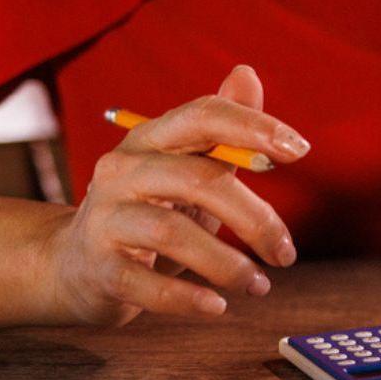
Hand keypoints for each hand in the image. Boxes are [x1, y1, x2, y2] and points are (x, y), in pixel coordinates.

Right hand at [37, 65, 309, 325]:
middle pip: (198, 180)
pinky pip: (145, 283)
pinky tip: (218, 306)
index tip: (300, 149)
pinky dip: (187, 298)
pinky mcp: (99, 268)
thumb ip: (223, 129)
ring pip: (172, 233)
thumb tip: (247, 73)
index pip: (203, 116)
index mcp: (150, 139)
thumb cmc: (153, 210)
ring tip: (259, 285)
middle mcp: (122, 171)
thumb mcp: (189, 167)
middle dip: (255, 218)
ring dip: (227, 265)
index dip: (254, 126)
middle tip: (287, 254)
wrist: (80, 265)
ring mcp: (105, 219)